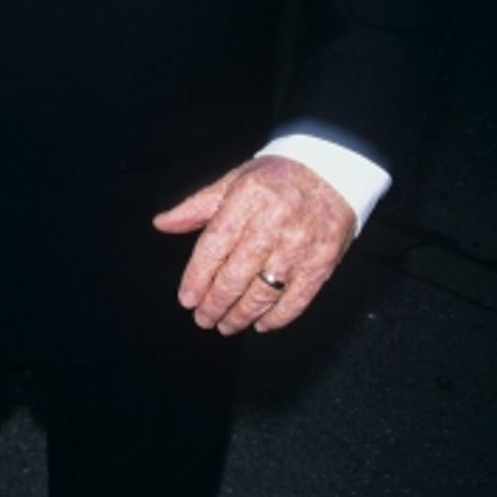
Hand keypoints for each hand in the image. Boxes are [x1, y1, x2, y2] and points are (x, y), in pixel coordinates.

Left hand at [151, 155, 355, 335]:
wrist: (333, 171)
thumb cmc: (277, 177)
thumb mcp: (234, 180)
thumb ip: (197, 206)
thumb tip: (162, 223)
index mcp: (247, 199)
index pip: (214, 247)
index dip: (197, 278)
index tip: (186, 299)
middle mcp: (274, 224)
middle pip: (235, 276)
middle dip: (214, 304)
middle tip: (203, 319)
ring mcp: (300, 246)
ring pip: (263, 293)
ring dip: (241, 316)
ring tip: (226, 325)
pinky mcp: (322, 264)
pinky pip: (296, 300)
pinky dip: (277, 318)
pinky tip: (261, 324)